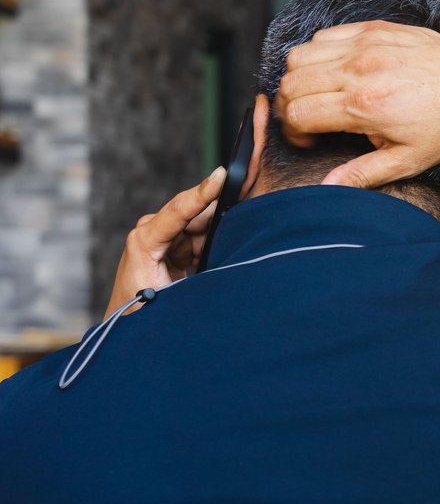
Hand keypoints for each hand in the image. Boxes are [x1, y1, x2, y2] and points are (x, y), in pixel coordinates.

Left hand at [105, 167, 224, 316]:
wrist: (126, 328)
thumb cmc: (140, 312)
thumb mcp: (170, 296)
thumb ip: (196, 276)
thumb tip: (226, 257)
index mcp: (144, 241)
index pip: (179, 210)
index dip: (203, 192)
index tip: (222, 175)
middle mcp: (152, 232)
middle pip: (197, 214)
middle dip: (222, 211)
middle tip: (250, 204)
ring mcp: (164, 238)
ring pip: (204, 226)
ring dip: (222, 233)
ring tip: (233, 245)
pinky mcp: (174, 247)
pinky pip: (203, 238)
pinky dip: (217, 243)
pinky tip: (225, 250)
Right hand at [276, 21, 439, 188]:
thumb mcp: (408, 160)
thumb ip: (363, 173)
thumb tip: (329, 186)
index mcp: (364, 107)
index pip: (298, 114)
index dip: (293, 132)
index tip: (308, 139)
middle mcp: (359, 72)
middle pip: (291, 84)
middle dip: (289, 106)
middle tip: (307, 120)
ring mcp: (365, 46)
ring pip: (301, 55)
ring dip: (300, 78)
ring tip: (319, 95)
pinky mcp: (374, 30)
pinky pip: (325, 36)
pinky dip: (319, 53)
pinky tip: (336, 72)